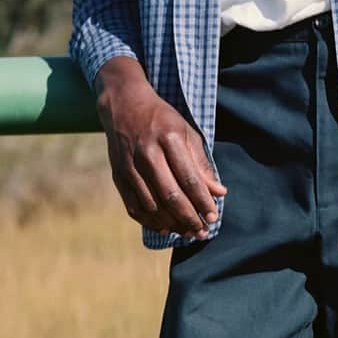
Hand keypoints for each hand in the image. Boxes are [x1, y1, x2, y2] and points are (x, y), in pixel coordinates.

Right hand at [94, 56, 227, 239]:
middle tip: (202, 231)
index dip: (203, 201)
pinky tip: (165, 228)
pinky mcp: (118, 175)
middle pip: (170, 196)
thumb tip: (219, 193)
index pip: (189, 178)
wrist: (124, 104)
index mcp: (168, 138)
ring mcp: (129, 166)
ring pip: (152, 205)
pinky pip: (134, 206)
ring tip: (187, 232)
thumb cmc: (162, 120)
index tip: (214, 217)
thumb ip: (202, 165)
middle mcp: (146, 153)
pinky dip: (150, 221)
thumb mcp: (187, 133)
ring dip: (172, 224)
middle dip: (189, 218)